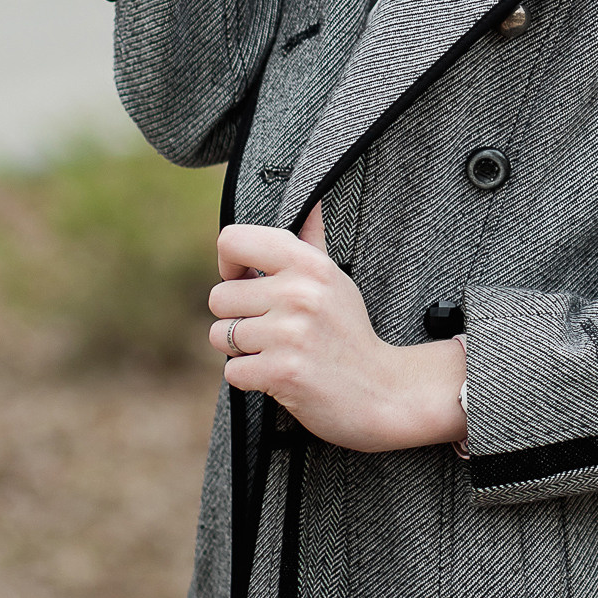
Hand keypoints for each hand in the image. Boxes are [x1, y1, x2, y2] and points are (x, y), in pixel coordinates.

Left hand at [209, 224, 466, 453]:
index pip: (232, 240)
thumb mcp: (336, 281)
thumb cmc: (350, 334)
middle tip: (273, 327)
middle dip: (238, 317)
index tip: (247, 280)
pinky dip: (250, 377)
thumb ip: (312, 243)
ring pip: (220, 335)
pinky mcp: (282, 371)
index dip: (230, 264)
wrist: (379, 391)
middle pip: (218, 296)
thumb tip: (309, 206)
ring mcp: (290, 333)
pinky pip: (231, 371)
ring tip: (278, 350)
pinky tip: (280, 373)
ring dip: (243, 349)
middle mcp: (299, 293)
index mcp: (310, 264)